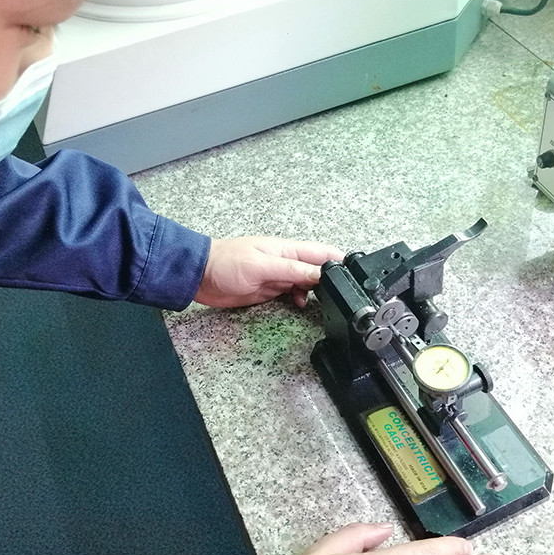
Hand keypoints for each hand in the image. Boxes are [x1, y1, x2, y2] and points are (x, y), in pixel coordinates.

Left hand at [194, 236, 343, 308]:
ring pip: (308, 282)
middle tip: (342, 294)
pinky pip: (293, 293)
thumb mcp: (262, 266)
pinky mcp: (270, 289)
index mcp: (287, 249)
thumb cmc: (226, 264)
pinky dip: (300, 299)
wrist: (199, 276)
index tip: (354, 275)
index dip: (340, 262)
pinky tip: (300, 304)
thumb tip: (321, 273)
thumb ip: (293, 270)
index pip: (322, 253)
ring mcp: (279, 275)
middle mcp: (286, 261)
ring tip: (325, 302)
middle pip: (318, 269)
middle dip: (332, 279)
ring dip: (317, 291)